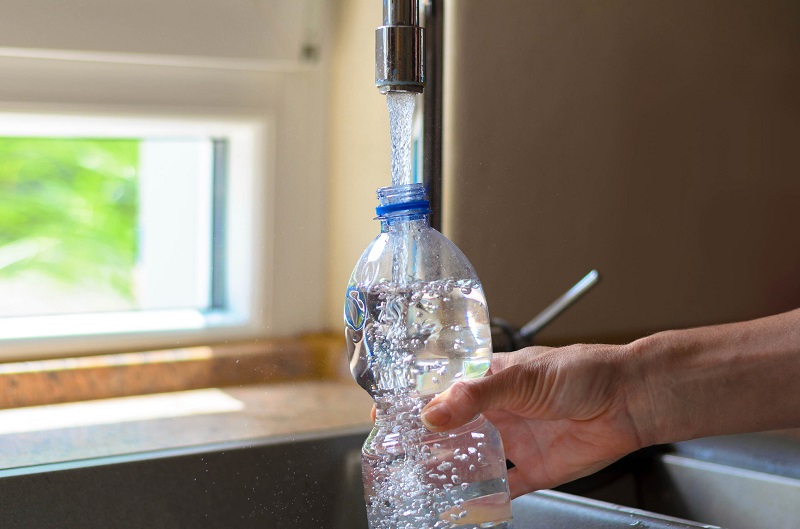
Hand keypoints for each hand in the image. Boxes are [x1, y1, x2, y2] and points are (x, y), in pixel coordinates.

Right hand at [420, 345, 645, 497]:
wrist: (628, 400)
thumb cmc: (581, 372)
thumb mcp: (521, 377)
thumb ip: (476, 396)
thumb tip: (432, 412)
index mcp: (492, 379)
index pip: (446, 390)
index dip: (419, 402)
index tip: (388, 415)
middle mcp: (501, 409)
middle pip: (456, 427)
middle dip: (429, 439)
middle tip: (399, 453)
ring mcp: (517, 439)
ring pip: (474, 458)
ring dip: (451, 468)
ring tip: (421, 479)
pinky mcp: (535, 468)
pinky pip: (505, 487)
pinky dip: (485, 497)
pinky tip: (464, 505)